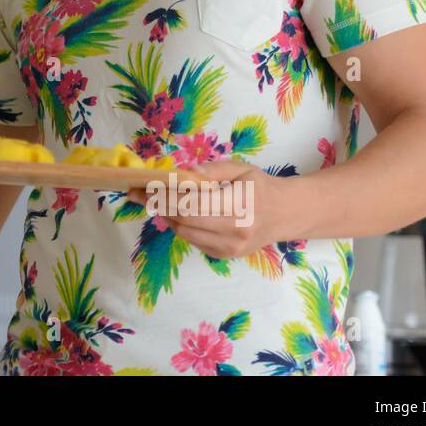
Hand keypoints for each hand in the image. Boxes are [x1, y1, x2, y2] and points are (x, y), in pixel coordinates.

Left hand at [125, 159, 289, 259]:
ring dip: (167, 216)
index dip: (164, 196)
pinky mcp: (224, 256)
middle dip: (159, 206)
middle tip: (141, 194)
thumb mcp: (240, 169)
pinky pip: (193, 241)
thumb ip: (212, 170)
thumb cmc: (260, 187)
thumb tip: (183, 172)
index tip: (143, 187)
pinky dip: (181, 227)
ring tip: (157, 201)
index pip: (191, 204)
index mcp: (238, 206)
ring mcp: (229, 248)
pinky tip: (178, 213)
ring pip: (185, 233)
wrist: (284, 215)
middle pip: (184, 220)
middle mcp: (234, 231)